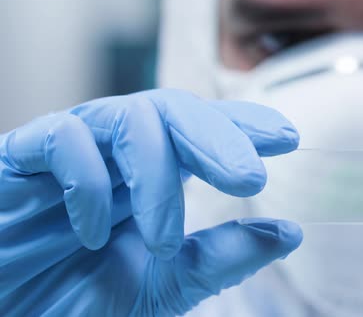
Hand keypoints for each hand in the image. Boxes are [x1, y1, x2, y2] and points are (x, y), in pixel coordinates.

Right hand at [0, 89, 301, 315]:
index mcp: (150, 179)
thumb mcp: (161, 286)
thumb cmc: (70, 302)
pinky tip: (93, 233)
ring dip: (158, 175)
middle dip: (218, 137)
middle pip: (174, 111)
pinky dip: (88, 184)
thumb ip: (218, 259)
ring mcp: (69, 155)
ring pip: (129, 117)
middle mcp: (115, 157)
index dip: (243, 125)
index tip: (287, 138)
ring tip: (166, 240)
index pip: (202, 132)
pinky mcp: (18, 160)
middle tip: (252, 177)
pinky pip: (63, 138)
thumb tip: (289, 232)